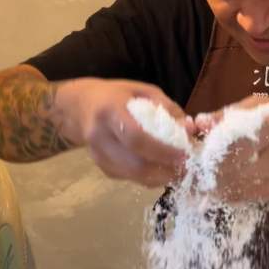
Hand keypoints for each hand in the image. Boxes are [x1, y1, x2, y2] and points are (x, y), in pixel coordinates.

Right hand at [53, 78, 194, 186]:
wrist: (78, 106)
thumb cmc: (114, 95)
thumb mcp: (142, 90)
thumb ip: (167, 108)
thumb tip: (190, 129)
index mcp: (110, 111)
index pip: (136, 138)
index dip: (163, 150)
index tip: (185, 155)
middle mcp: (100, 136)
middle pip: (135, 164)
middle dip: (165, 171)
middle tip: (187, 169)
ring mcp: (98, 155)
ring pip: (133, 176)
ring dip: (159, 178)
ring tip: (179, 171)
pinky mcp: (101, 167)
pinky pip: (129, 177)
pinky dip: (148, 176)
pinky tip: (160, 168)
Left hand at [194, 97, 268, 201]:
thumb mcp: (261, 106)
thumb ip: (229, 114)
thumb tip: (197, 124)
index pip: (230, 140)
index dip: (209, 153)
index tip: (193, 159)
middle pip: (235, 166)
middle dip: (211, 175)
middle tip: (193, 180)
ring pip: (244, 186)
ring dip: (220, 191)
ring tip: (202, 192)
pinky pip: (256, 196)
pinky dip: (237, 197)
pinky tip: (224, 196)